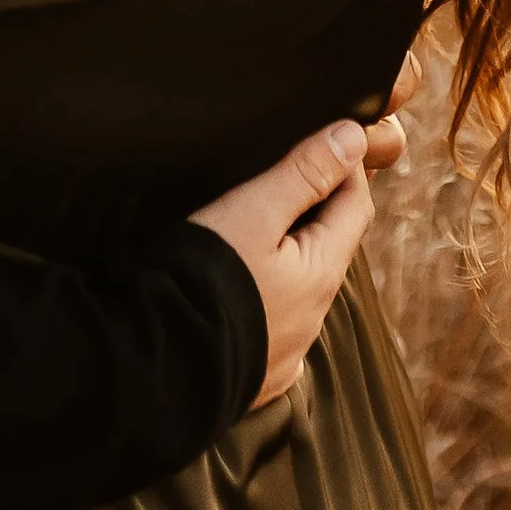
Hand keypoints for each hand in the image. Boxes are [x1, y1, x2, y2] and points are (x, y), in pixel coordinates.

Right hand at [190, 117, 381, 405]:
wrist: (155, 368)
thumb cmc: (202, 279)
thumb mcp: (252, 212)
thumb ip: (303, 173)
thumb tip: (353, 137)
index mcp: (321, 273)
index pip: (355, 205)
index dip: (344, 165)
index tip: (322, 135)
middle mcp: (314, 317)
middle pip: (329, 247)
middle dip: (316, 208)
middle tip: (287, 171)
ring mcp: (286, 351)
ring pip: (301, 289)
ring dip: (289, 256)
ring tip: (256, 228)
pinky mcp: (258, 374)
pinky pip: (274, 327)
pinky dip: (267, 299)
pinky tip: (242, 292)